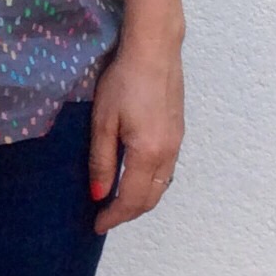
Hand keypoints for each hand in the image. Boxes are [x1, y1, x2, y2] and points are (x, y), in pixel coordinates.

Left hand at [89, 34, 183, 235]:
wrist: (155, 50)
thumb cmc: (124, 81)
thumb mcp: (103, 121)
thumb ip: (102, 161)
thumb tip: (99, 194)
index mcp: (148, 154)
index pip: (131, 199)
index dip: (114, 216)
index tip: (97, 225)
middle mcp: (168, 154)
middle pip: (151, 198)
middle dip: (129, 213)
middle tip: (106, 217)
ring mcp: (177, 143)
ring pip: (162, 186)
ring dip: (142, 200)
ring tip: (118, 201)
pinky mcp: (179, 132)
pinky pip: (167, 171)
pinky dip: (152, 184)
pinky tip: (137, 177)